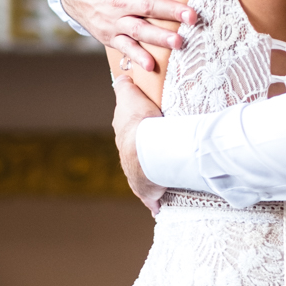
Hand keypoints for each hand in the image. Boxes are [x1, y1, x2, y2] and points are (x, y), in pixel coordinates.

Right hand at [60, 0, 199, 73]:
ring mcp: (115, 19)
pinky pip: (124, 47)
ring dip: (158, 37)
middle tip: (192, 17)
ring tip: (179, 43)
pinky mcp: (110, 35)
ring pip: (138, 29)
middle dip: (171, 11)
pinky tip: (151, 65)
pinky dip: (136, 57)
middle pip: (149, 6)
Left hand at [112, 75, 165, 215]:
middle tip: (159, 155)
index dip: (136, 132)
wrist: (145, 149)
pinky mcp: (146, 191)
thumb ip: (125, 86)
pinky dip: (154, 202)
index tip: (144, 134)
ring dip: (151, 177)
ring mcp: (135, 176)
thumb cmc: (140, 121)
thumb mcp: (129, 96)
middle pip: (136, 156)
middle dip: (144, 157)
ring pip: (143, 176)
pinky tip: (158, 207)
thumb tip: (121, 78)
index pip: (128, 133)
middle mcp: (126, 158)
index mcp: (124, 136)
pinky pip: (151, 199)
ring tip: (164, 177)